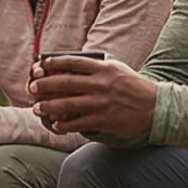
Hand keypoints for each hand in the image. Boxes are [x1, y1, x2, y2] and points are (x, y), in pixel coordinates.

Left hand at [26, 56, 156, 135]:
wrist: (155, 107)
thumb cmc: (133, 86)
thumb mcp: (117, 69)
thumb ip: (96, 67)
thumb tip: (72, 65)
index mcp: (103, 68)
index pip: (72, 62)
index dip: (53, 63)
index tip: (40, 65)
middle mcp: (100, 84)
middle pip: (64, 82)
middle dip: (43, 85)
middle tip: (31, 88)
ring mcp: (100, 102)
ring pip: (66, 104)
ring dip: (48, 107)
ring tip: (37, 108)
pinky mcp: (103, 119)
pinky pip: (77, 123)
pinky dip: (63, 125)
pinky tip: (56, 125)